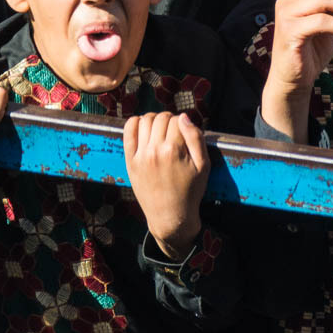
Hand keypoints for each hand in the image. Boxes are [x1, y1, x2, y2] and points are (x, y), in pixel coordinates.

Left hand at [123, 112, 209, 259]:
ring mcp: (140, 156)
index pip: (177, 120)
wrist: (170, 216)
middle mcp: (155, 151)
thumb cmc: (190, 191)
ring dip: (154, 120)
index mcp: (174, 151)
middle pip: (161, 118)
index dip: (183, 123)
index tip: (184, 132)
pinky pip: (128, 132)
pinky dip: (135, 123)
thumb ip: (196, 138)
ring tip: (160, 129)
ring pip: (144, 121)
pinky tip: (143, 127)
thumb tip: (184, 117)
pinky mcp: (130, 161)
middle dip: (169, 120)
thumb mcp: (203, 166)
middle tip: (174, 131)